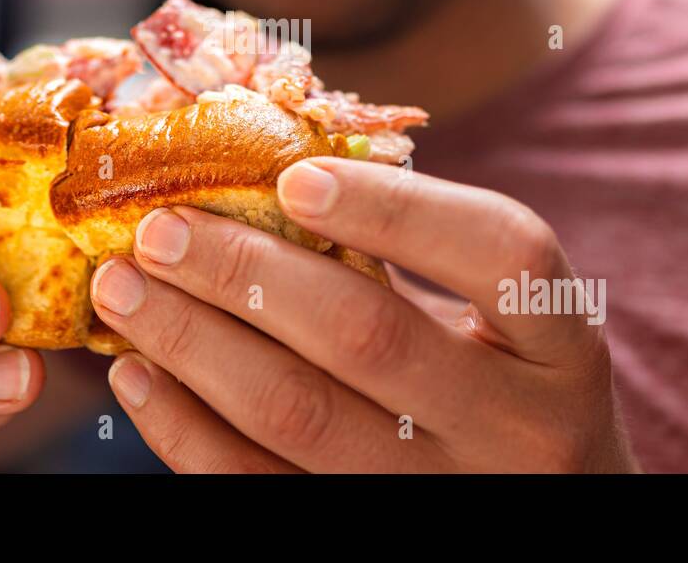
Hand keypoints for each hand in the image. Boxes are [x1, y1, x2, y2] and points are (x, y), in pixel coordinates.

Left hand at [89, 157, 637, 472]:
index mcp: (562, 344)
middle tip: (159, 229)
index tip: (293, 176)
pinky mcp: (367, 534)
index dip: (394, 207)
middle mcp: (521, 428)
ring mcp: (445, 497)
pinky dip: (185, 430)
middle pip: (369, 336)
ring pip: (298, 415)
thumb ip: (419, 254)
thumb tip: (263, 163)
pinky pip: (258, 486)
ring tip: (125, 289)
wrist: (548, 509)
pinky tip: (140, 375)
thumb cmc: (508, 386)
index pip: (500, 252)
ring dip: (193, 342)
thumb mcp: (502, 319)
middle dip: (245, 273)